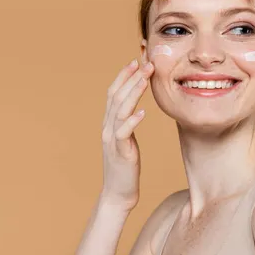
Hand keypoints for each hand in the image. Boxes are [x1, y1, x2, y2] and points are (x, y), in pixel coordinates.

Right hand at [100, 59, 154, 210]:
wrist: (117, 193)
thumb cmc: (125, 167)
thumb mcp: (125, 141)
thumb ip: (126, 124)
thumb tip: (135, 109)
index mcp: (109, 124)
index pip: (113, 93)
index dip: (123, 76)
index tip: (135, 61)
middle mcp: (108, 128)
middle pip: (116, 97)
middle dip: (131, 78)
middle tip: (146, 63)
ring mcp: (112, 140)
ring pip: (120, 110)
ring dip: (133, 92)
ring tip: (146, 79)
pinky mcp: (120, 153)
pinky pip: (124, 134)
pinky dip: (132, 121)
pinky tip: (143, 112)